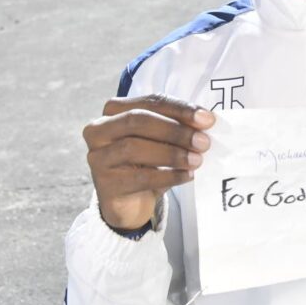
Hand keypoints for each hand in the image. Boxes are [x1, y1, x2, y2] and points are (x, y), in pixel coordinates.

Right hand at [82, 95, 214, 229]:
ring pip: (134, 148)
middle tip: (203, 142)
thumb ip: (179, 125)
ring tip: (197, 160)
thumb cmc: (149, 162)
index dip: (180, 108)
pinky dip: (168, 176)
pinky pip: (139, 177)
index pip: (150, 102)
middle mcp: (99, 130)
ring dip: (172, 154)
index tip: (208, 119)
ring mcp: (97, 157)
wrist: (133, 202)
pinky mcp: (104, 184)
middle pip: (137, 120)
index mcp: (114, 110)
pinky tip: (187, 176)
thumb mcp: (164, 139)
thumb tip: (206, 120)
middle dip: (175, 130)